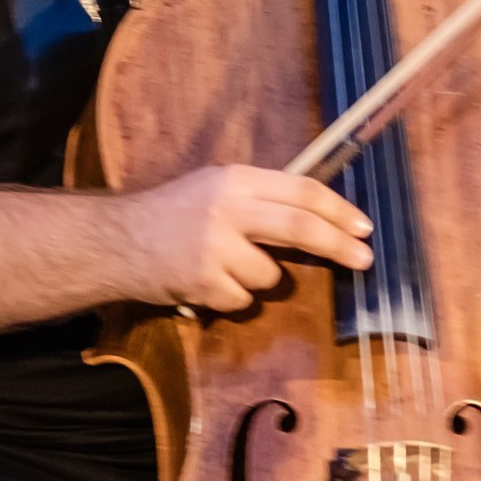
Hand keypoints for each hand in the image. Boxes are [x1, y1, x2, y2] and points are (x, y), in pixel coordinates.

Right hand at [125, 163, 371, 313]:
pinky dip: (232, 298)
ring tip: (225, 267)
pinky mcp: (204, 282)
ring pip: (271, 276)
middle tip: (365, 260)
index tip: (363, 226)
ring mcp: (215, 247)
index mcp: (236, 179)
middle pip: (300, 227)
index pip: (301, 189)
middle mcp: (228, 208)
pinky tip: (206, 283)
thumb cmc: (172, 215)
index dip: (337, 209)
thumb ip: (260, 198)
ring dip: (260, 279)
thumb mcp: (215, 188)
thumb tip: (318, 216)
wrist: (115, 242)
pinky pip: (243, 300)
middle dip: (338, 245)